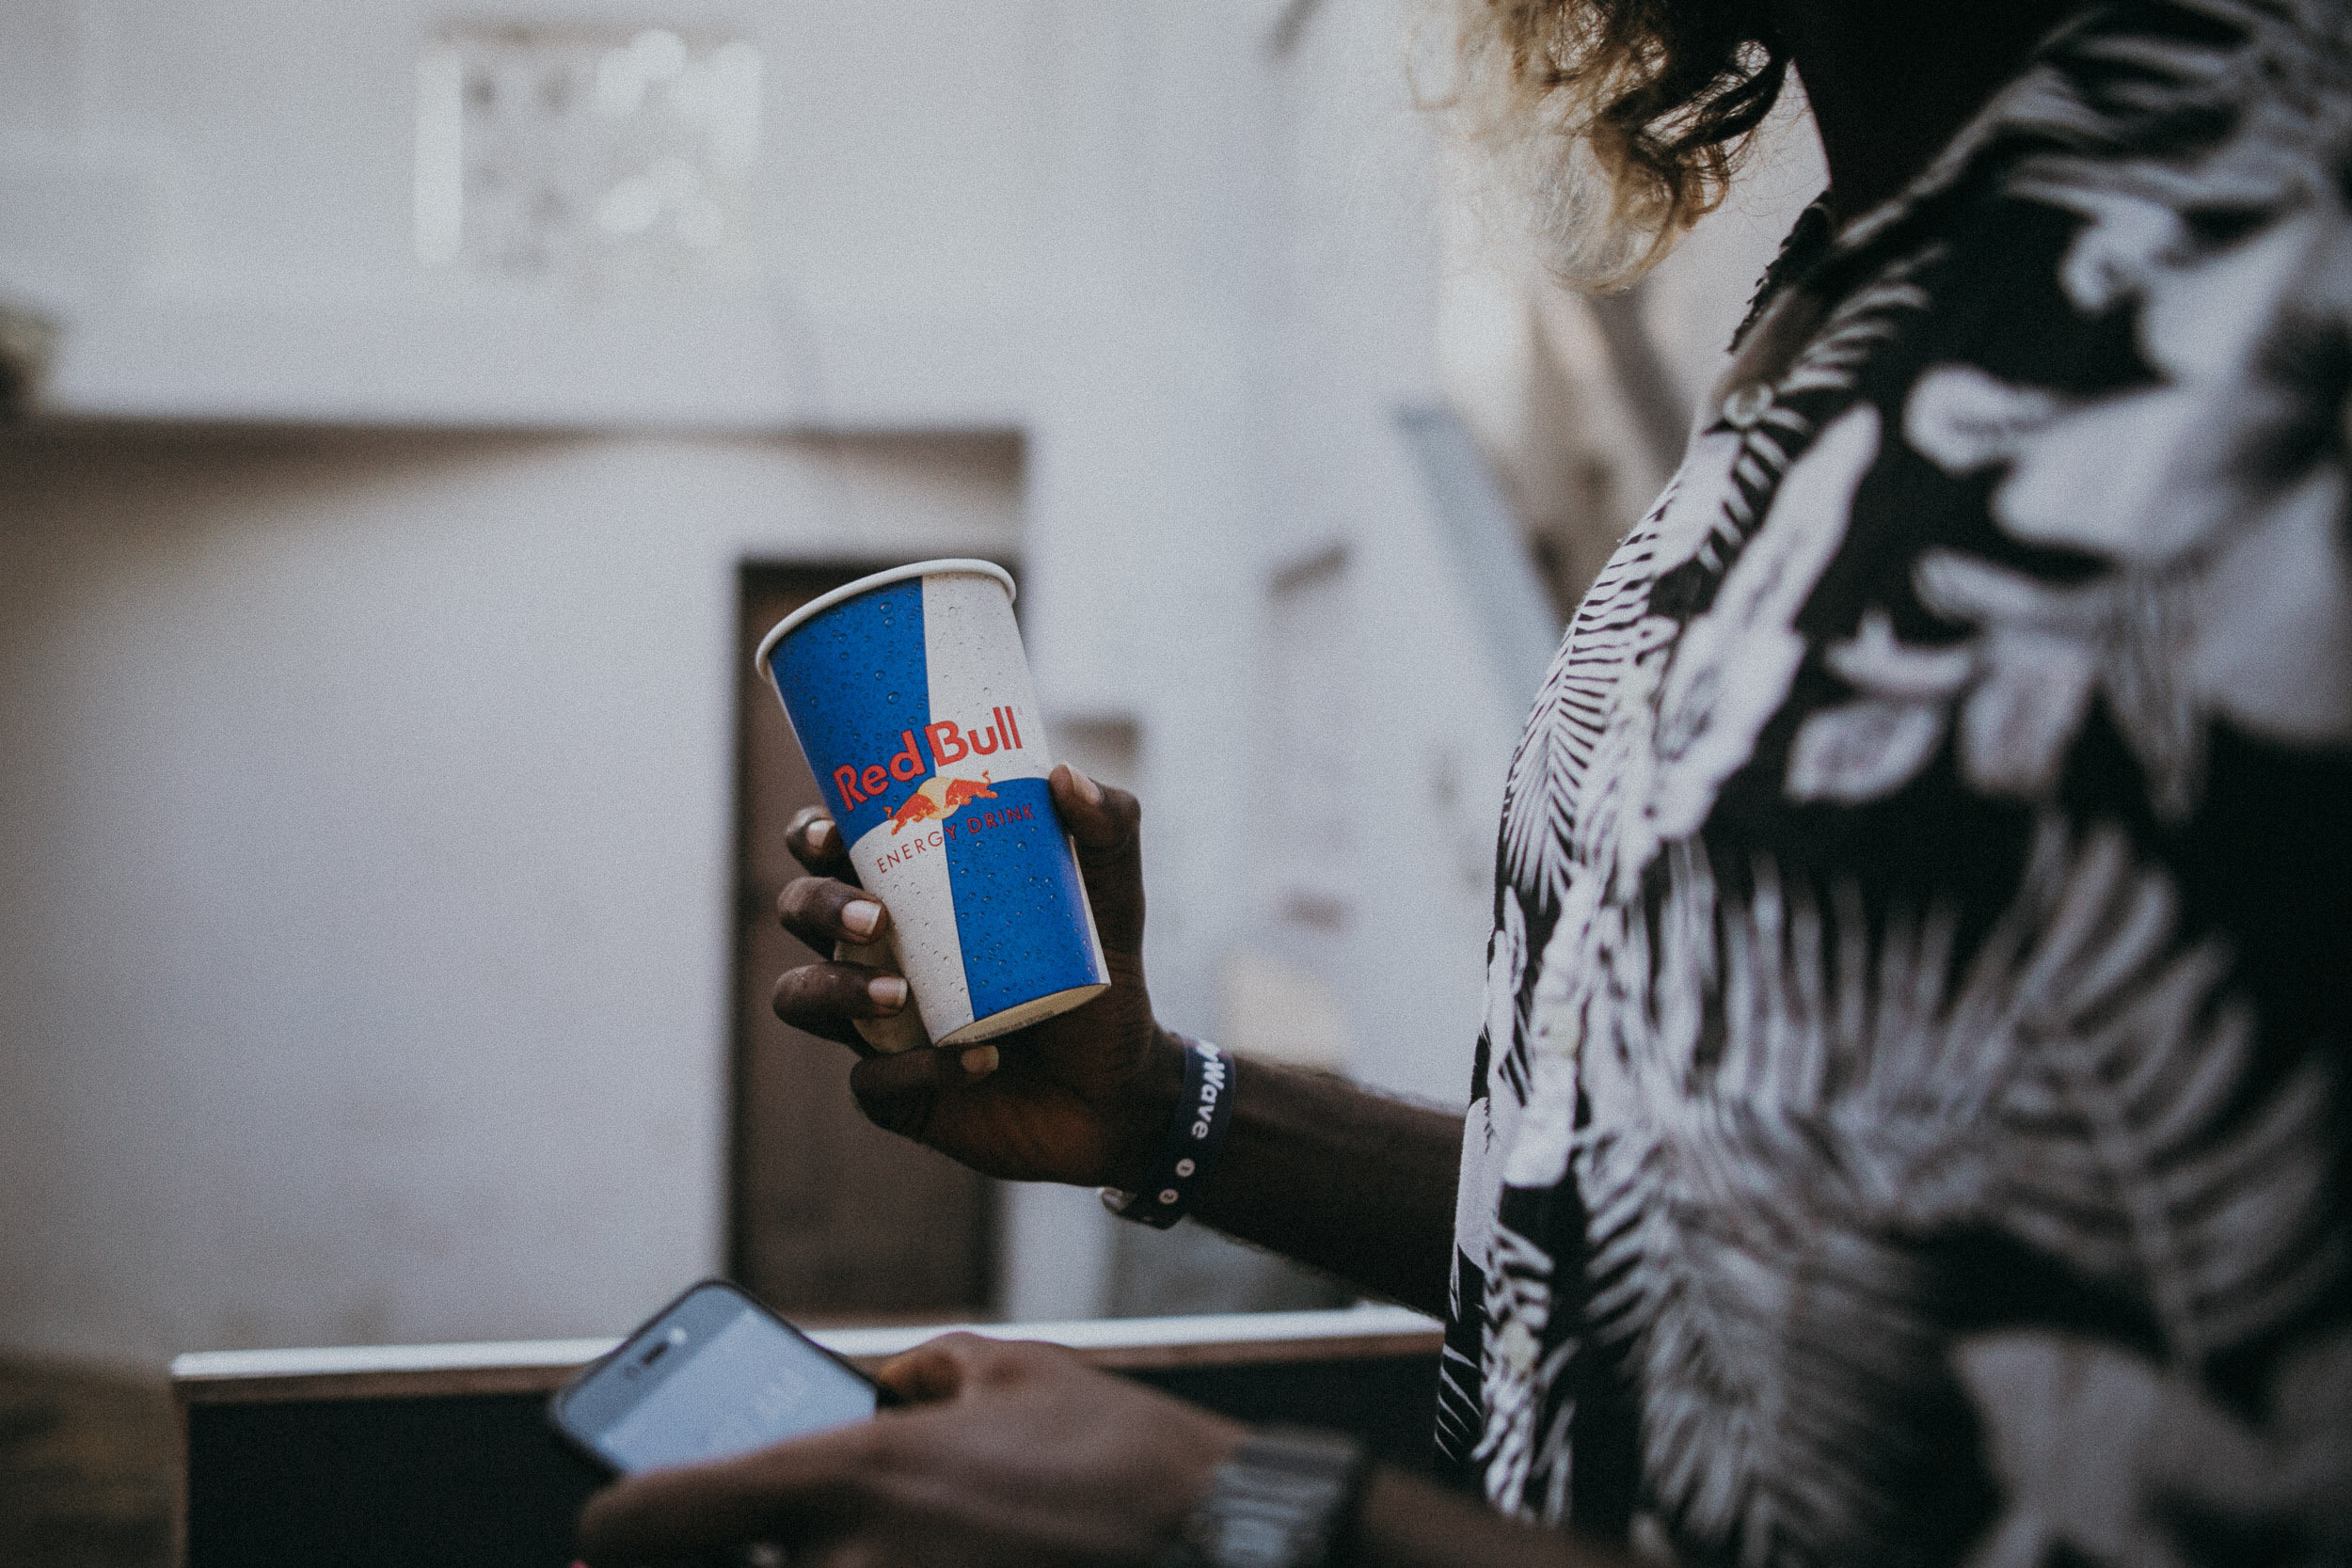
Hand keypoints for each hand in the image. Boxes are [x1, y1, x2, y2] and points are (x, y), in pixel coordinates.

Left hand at [578, 1333, 1246, 1567]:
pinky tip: (922, 1564)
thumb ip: (909, 1380)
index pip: (639, 1524)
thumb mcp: (1004, 1370)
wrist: (1234, 1544)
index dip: (607, 1525)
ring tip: (874, 1543)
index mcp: (843, 1478)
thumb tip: (865, 1400)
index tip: (610, 1530)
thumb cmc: (1123, 1456)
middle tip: (738, 1545)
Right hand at [769, 763, 1183, 1188]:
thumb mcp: (1112, 895)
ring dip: (837, 989)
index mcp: (908, 887)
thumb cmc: (1098, 970)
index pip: (829, 845)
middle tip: (876, 917)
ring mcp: (874, 1021)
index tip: (835, 834)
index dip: (812, 833)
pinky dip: (919, 1071)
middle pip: (799, 909)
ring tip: (900, 994)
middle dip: (818, 904)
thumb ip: (1108, 826)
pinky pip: (872, 1084)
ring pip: (801, 996)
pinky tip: (979, 1060)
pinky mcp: (894, 1090)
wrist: (1121, 1080)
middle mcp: (874, 948)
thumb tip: (1062, 775)